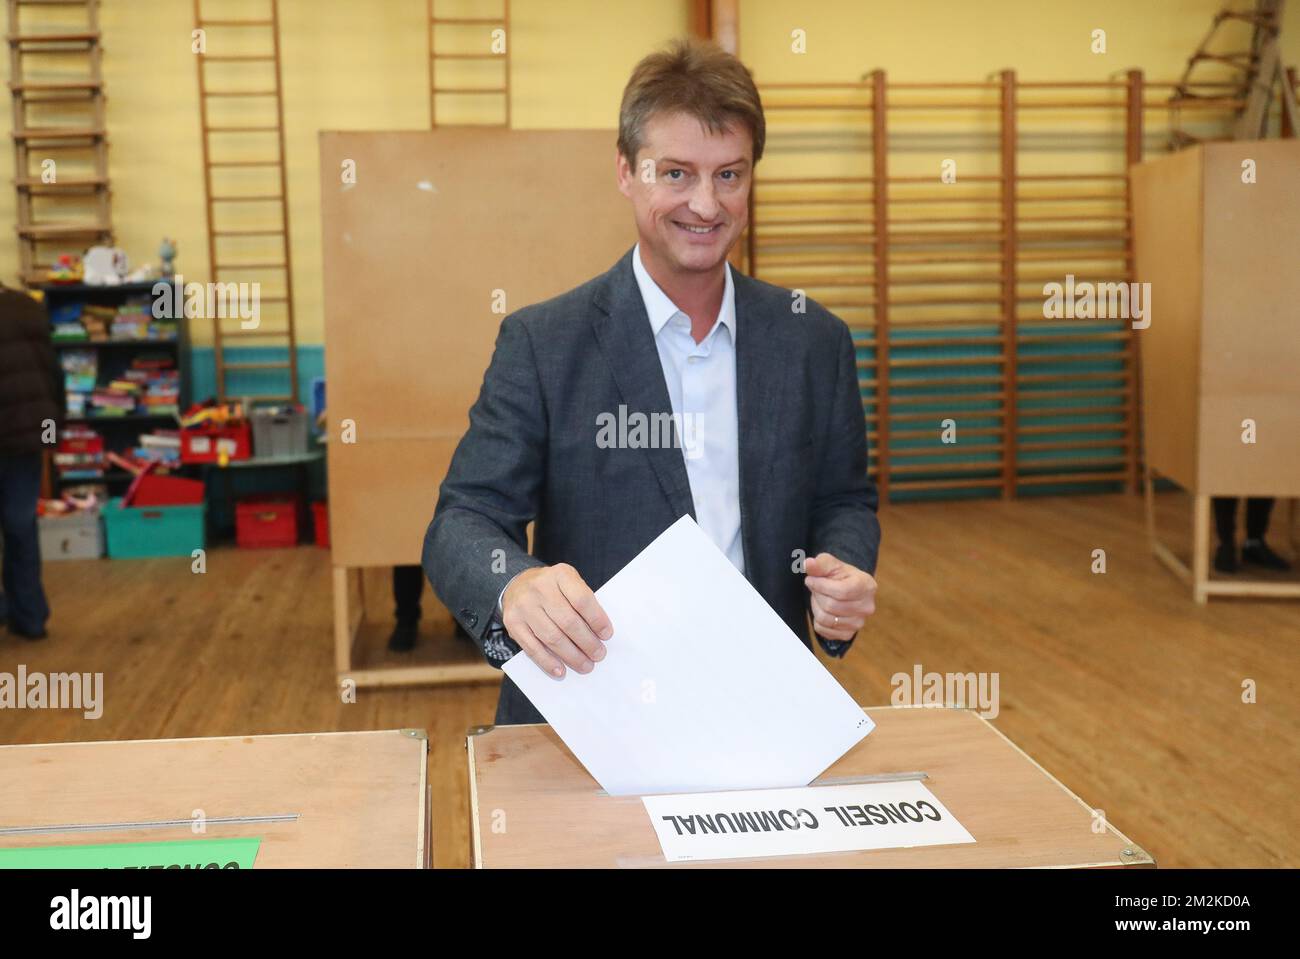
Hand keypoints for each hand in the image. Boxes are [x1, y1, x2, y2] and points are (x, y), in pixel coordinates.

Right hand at [501, 564, 612, 678]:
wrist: (518, 584)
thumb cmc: (553, 588)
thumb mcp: (569, 583)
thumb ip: (583, 602)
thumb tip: (599, 634)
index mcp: (560, 575)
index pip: (582, 599)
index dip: (596, 619)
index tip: (607, 635)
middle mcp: (540, 588)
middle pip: (567, 621)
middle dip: (586, 642)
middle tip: (599, 655)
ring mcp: (524, 606)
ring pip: (551, 637)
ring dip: (571, 656)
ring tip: (585, 665)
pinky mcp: (512, 623)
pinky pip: (532, 647)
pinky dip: (548, 662)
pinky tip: (560, 671)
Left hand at [803, 552, 876, 641]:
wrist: (847, 590)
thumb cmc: (840, 576)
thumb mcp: (831, 564)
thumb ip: (820, 563)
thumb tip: (808, 563)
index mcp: (867, 586)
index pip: (841, 591)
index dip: (820, 585)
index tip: (811, 579)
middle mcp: (867, 607)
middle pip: (830, 605)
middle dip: (817, 595)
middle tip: (817, 588)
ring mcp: (859, 623)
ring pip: (824, 618)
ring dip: (816, 606)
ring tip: (820, 597)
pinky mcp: (848, 634)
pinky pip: (822, 629)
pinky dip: (817, 619)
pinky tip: (823, 609)